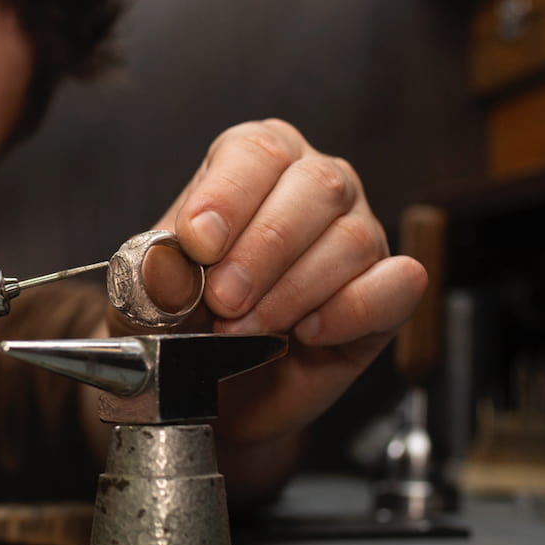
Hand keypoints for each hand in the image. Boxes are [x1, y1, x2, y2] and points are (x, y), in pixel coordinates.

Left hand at [156, 119, 425, 451]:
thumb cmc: (183, 327)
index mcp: (254, 162)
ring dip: (292, 293)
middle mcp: (315, 186)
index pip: (256, 151)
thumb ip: (153, 282)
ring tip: (245, 332)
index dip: (228, 195)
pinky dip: (351, 311)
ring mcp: (358, 234)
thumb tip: (164, 269)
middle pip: (315, 187)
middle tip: (223, 302)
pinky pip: (395, 285)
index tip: (199, 244)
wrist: (215, 393)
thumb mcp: (148, 304)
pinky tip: (307, 333)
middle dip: (262, 251)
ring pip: (351, 239)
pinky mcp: (388, 291)